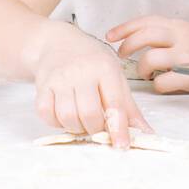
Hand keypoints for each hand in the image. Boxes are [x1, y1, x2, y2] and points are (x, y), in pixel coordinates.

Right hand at [33, 32, 152, 148]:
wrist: (58, 42)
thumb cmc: (91, 61)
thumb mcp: (115, 76)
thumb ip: (128, 106)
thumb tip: (146, 133)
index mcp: (105, 69)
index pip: (114, 104)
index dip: (119, 129)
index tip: (121, 146)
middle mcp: (81, 72)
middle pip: (89, 114)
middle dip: (95, 129)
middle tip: (96, 126)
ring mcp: (60, 78)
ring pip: (67, 117)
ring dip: (75, 127)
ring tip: (81, 120)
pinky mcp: (42, 85)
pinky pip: (46, 113)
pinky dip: (55, 121)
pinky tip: (63, 115)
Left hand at [105, 16, 188, 93]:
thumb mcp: (186, 32)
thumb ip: (165, 32)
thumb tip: (133, 36)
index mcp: (178, 26)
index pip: (146, 21)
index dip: (124, 28)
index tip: (109, 36)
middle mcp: (181, 37)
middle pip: (144, 36)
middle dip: (127, 46)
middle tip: (121, 55)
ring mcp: (186, 57)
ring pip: (149, 59)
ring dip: (141, 69)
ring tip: (145, 73)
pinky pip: (162, 82)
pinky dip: (157, 85)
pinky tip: (162, 84)